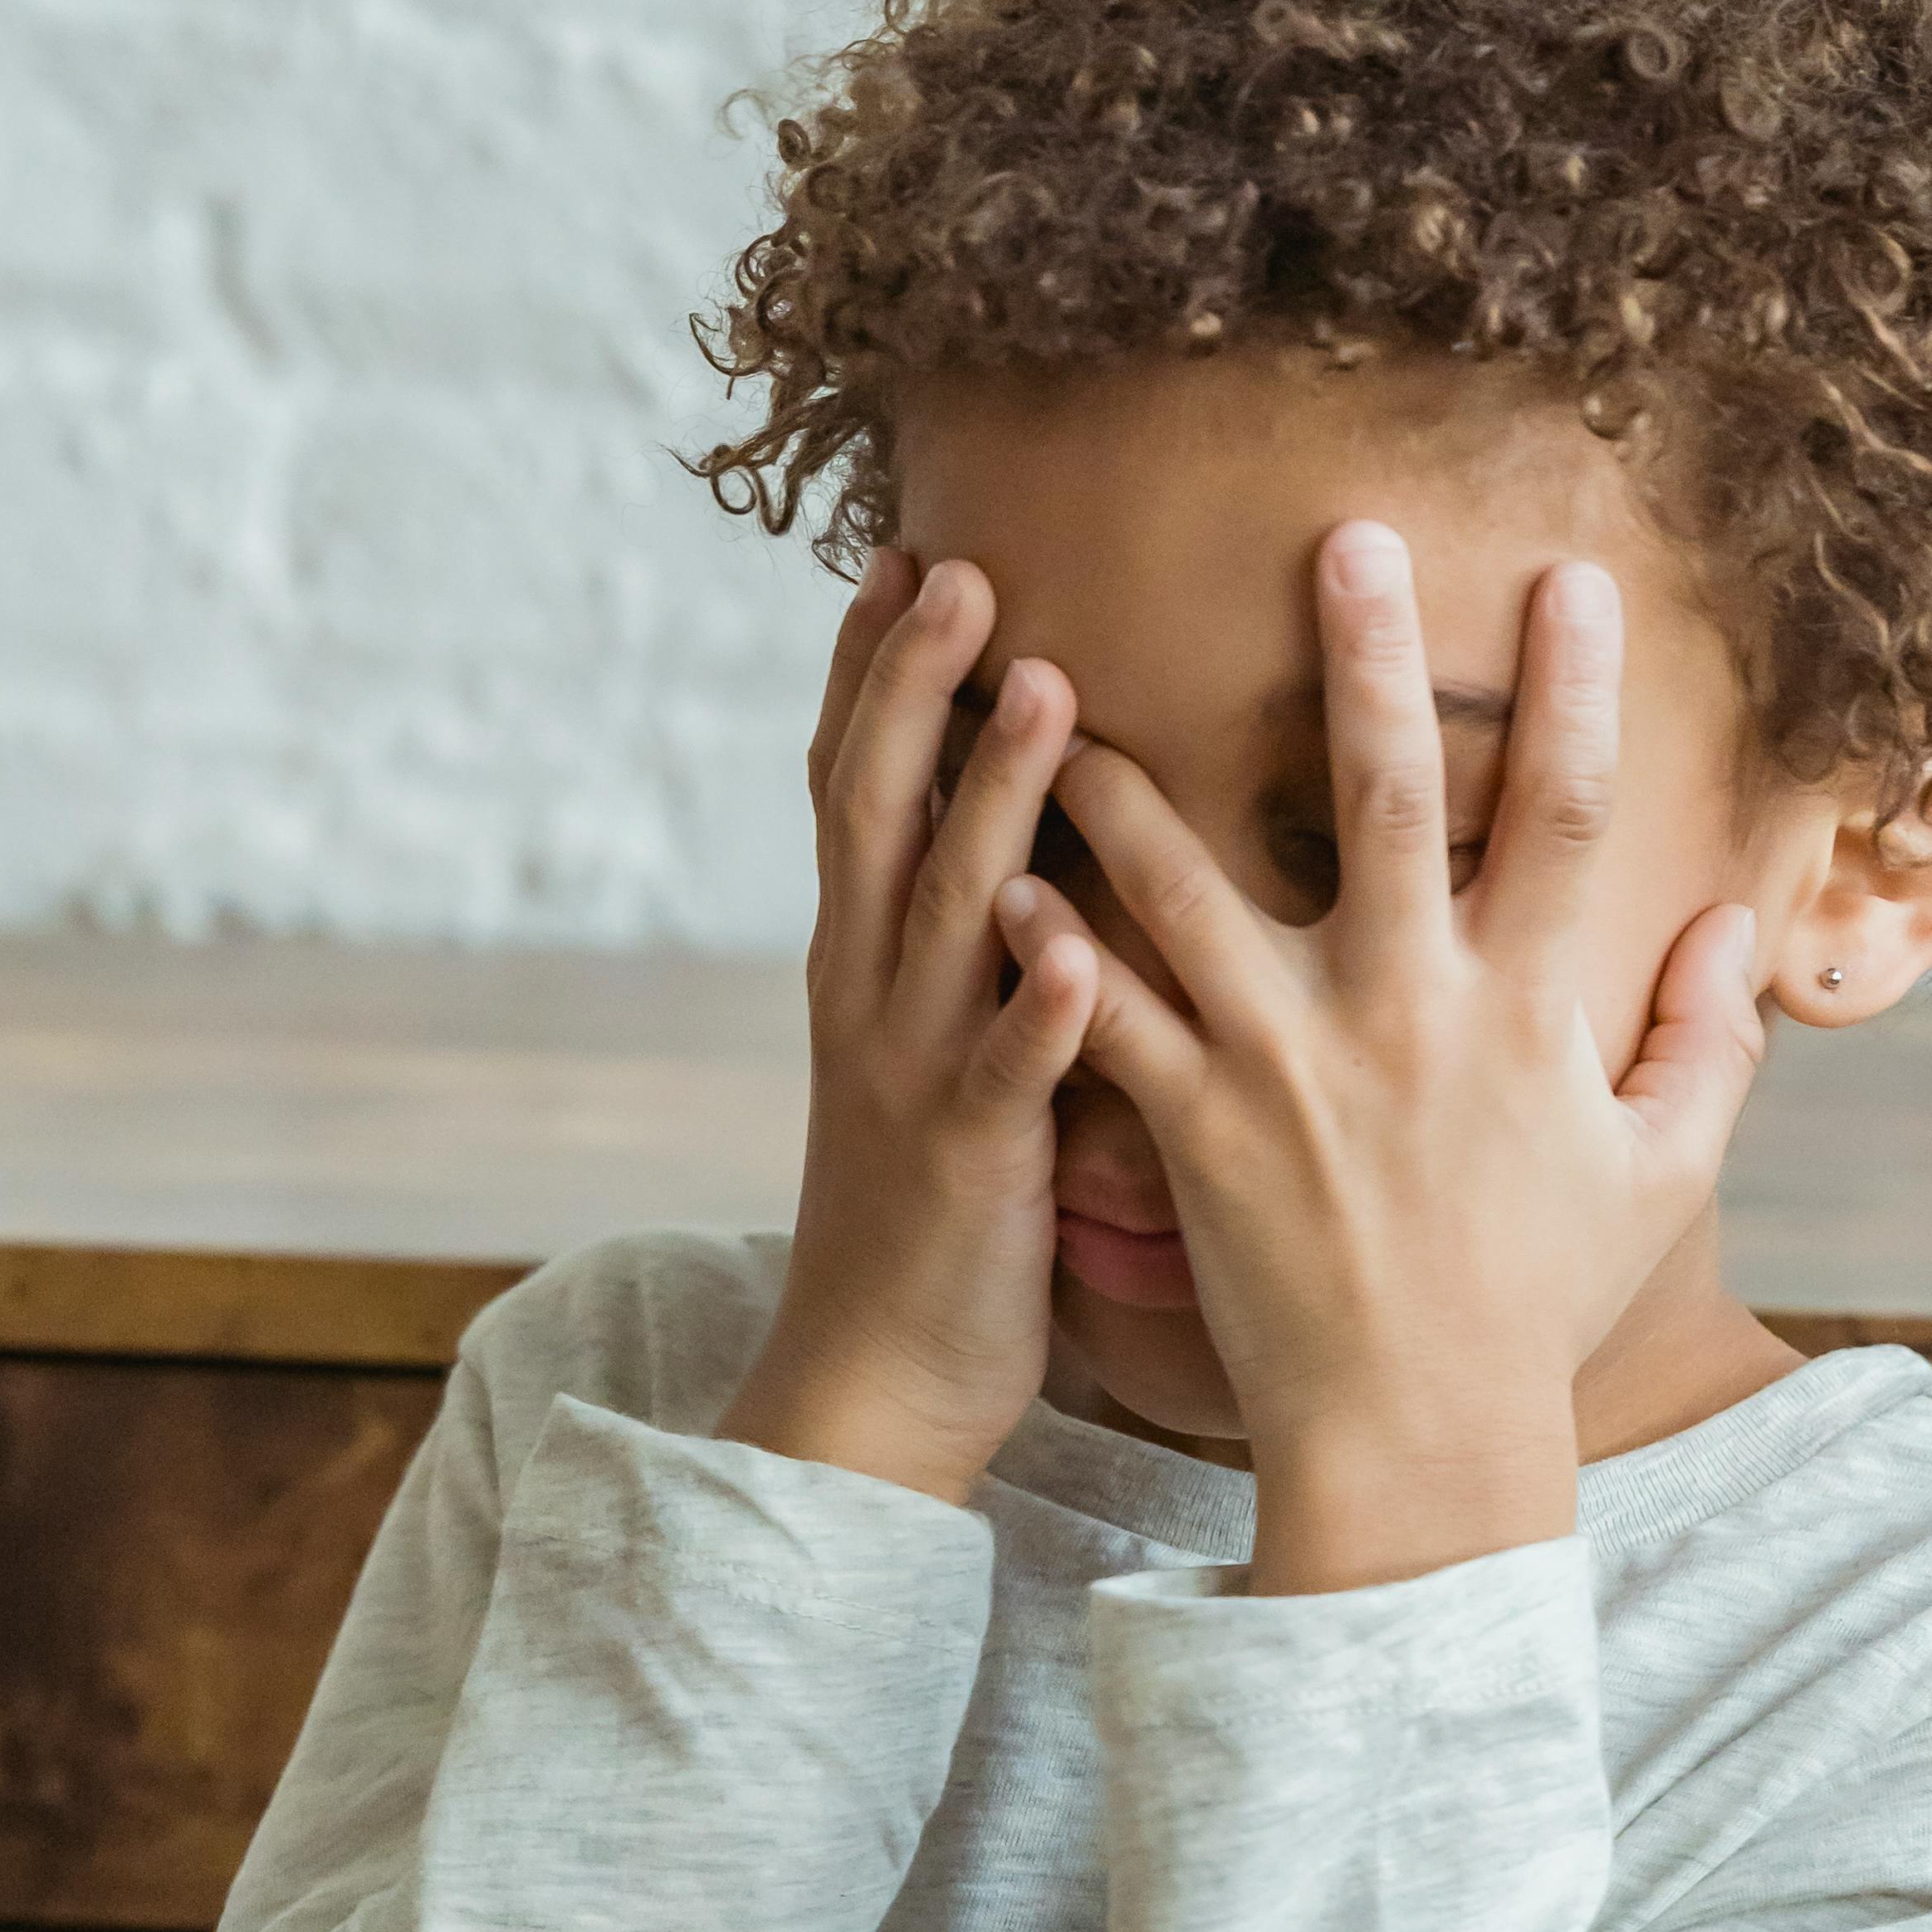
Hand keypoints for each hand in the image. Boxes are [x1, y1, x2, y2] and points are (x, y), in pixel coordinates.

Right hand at [719, 551, 1099, 1507]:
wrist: (872, 1383)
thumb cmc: (936, 1206)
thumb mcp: (935, 1044)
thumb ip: (969, 935)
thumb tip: (1024, 831)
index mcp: (863, 957)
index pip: (856, 781)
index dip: (874, 666)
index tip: (908, 548)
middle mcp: (870, 992)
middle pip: (879, 807)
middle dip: (917, 682)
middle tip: (964, 565)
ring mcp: (911, 1071)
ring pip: (946, 910)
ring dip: (990, 797)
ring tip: (1046, 690)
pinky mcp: (967, 1161)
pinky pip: (1005, 1070)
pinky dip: (1035, 1001)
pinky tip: (1074, 945)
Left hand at [1002, 523, 1762, 1592]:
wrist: (1419, 1438)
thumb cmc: (1535, 1304)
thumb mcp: (1657, 1175)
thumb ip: (1706, 1043)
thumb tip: (1737, 928)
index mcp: (1528, 1007)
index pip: (1572, 814)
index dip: (1579, 691)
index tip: (1570, 579)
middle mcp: (1410, 1009)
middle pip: (1394, 797)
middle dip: (1369, 658)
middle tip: (1340, 538)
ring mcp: (1293, 1063)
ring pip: (1198, 886)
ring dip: (1129, 780)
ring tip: (1065, 686)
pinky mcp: (1198, 1128)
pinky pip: (1109, 1017)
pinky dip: (1054, 948)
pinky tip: (1002, 876)